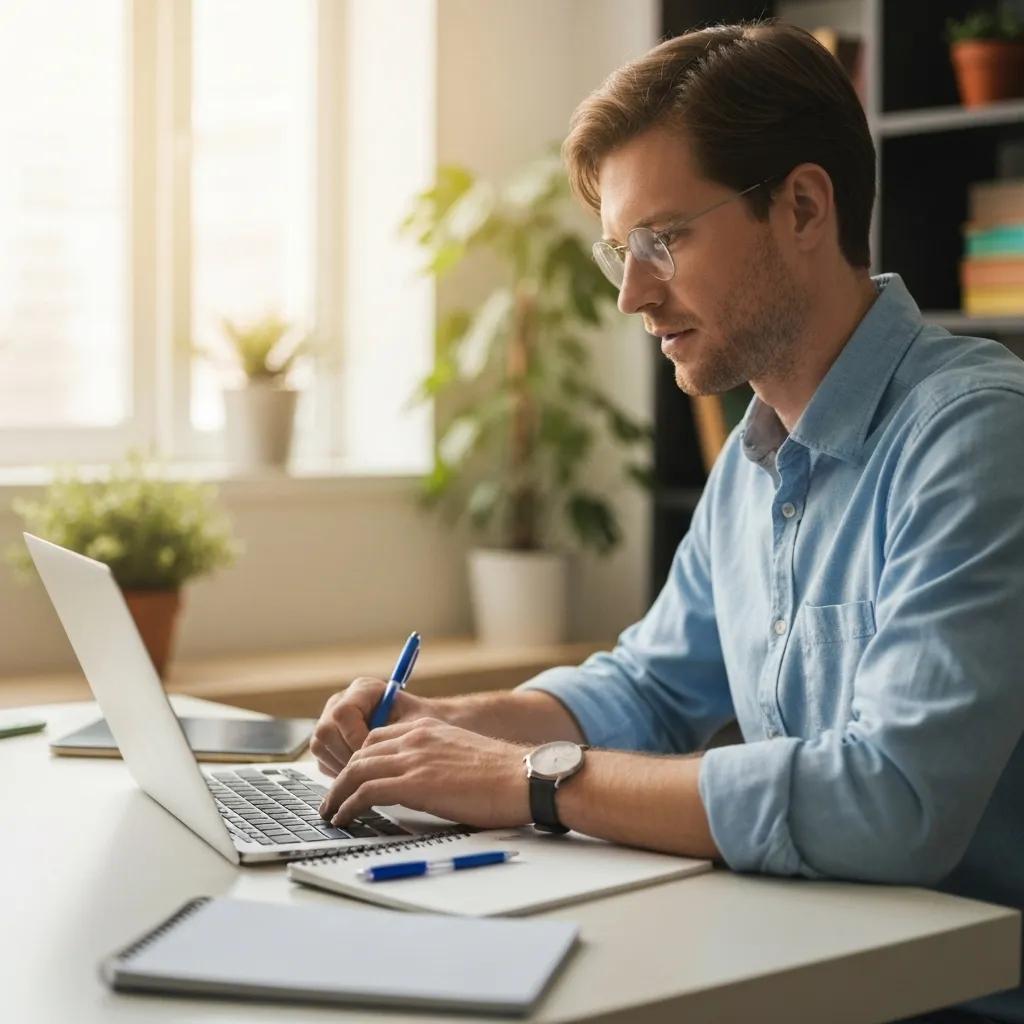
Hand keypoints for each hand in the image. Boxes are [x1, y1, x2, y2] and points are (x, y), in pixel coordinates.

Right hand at [309, 677, 434, 776]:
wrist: (421, 732)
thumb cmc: (422, 724)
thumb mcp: (415, 724)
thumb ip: (395, 733)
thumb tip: (375, 752)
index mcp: (363, 689)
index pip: (343, 713)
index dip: (355, 737)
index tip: (374, 755)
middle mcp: (341, 702)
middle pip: (325, 731)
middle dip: (347, 755)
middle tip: (370, 770)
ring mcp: (330, 721)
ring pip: (320, 747)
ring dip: (342, 766)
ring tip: (368, 775)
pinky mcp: (327, 742)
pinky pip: (322, 760)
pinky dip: (339, 772)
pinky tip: (362, 776)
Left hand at [318, 717, 531, 829]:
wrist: (524, 778)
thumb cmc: (504, 775)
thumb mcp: (463, 755)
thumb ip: (438, 761)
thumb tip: (427, 784)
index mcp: (428, 729)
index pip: (378, 739)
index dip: (360, 760)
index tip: (352, 778)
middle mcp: (415, 738)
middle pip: (361, 753)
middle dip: (343, 776)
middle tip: (333, 798)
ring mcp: (413, 759)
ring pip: (356, 771)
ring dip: (338, 793)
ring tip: (330, 812)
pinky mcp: (414, 783)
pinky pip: (366, 791)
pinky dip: (348, 805)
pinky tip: (343, 817)